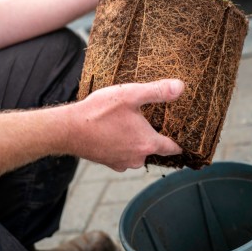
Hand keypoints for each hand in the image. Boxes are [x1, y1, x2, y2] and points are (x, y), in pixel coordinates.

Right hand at [68, 79, 183, 170]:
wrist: (68, 130)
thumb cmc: (99, 112)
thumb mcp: (130, 94)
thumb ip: (157, 91)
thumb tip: (180, 87)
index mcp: (147, 143)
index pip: (172, 147)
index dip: (179, 142)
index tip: (184, 137)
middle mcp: (137, 158)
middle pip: (154, 149)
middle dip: (153, 136)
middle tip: (151, 120)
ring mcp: (121, 163)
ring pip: (137, 152)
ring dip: (136, 141)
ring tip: (130, 124)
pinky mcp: (108, 163)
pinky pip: (122, 155)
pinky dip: (122, 145)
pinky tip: (114, 131)